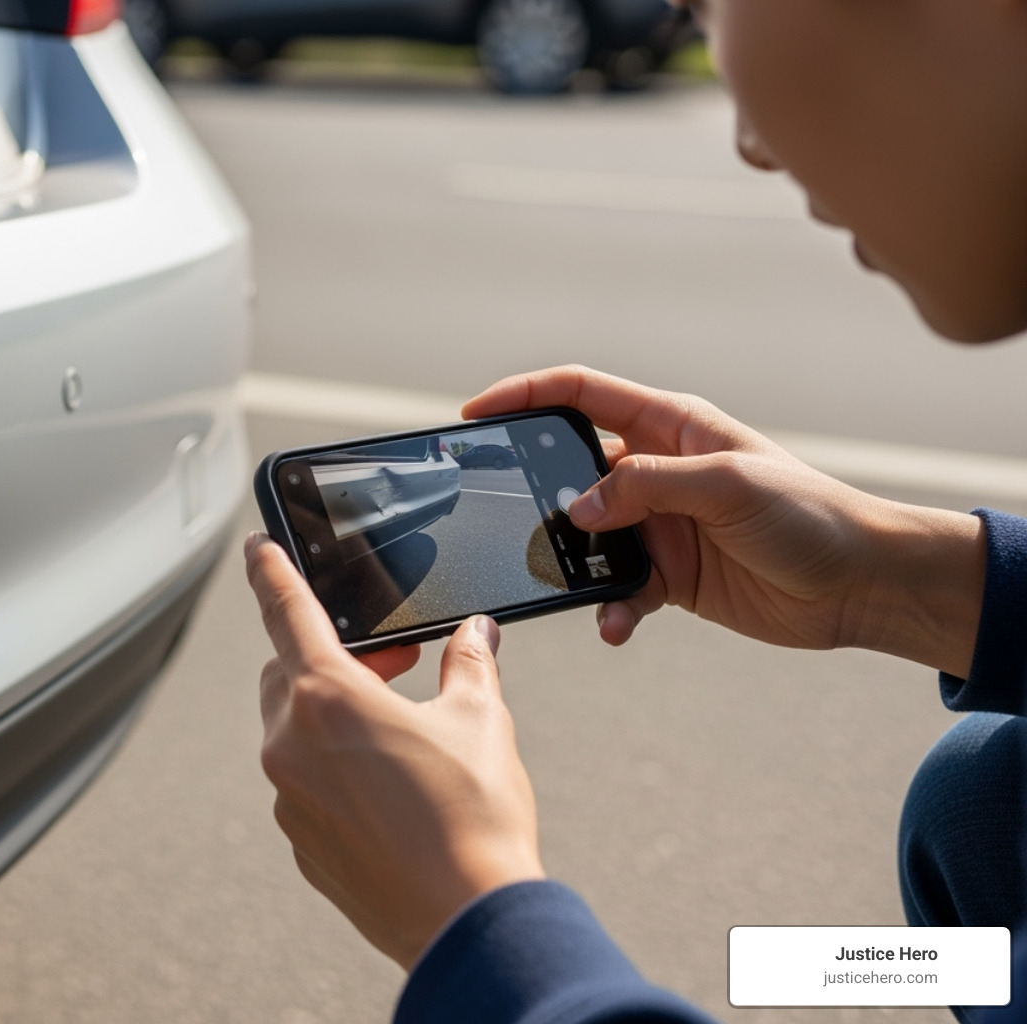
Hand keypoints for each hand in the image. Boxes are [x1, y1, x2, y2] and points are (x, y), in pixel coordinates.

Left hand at [245, 532, 543, 969]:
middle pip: (289, 672)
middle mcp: (291, 743)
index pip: (287, 610)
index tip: (258, 548)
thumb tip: (476, 634)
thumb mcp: (480, 720)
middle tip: (394, 665)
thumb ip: (470, 664)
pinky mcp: (300, 842)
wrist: (467, 920)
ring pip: (294, 730)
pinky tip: (390, 788)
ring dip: (334, 715)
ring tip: (399, 728)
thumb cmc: (475, 817)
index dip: (270, 571)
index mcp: (327, 696)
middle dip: (335, 657)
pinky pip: (305, 785)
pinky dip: (335, 770)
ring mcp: (289, 798)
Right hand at [464, 366, 984, 675]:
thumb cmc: (812, 514)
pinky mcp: (669, 574)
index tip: (475, 415)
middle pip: (572, 469)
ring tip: (570, 585)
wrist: (863, 584)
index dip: (525, 396)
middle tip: (502, 520)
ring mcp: (660, 523)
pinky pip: (618, 588)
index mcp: (670, 425)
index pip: (581, 395)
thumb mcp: (725, 485)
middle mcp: (658, 469)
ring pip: (588, 538)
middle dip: (537, 495)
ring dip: (575, 565)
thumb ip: (645, 487)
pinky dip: (609, 607)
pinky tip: (614, 625)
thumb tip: (577, 510)